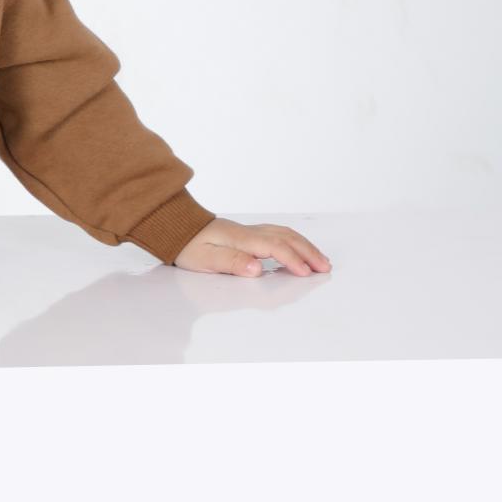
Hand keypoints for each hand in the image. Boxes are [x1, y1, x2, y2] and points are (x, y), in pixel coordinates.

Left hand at [173, 218, 331, 277]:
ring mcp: (250, 231)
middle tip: (325, 267)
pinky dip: (294, 241)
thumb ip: (231, 262)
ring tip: (320, 260)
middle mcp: (249, 232)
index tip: (306, 272)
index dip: (292, 259)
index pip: (274, 247)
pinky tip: (299, 250)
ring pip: (285, 234)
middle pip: (286, 238)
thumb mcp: (204, 259)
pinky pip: (278, 234)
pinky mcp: (248, 233)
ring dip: (305, 246)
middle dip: (308, 252)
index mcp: (241, 238)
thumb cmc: (189, 246)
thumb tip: (256, 268)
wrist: (176, 228)